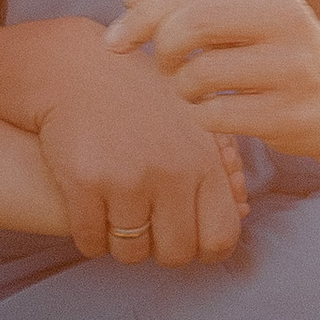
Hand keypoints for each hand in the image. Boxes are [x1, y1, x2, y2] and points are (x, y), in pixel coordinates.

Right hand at [33, 45, 244, 265]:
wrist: (75, 66)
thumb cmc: (139, 95)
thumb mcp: (193, 118)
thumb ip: (222, 164)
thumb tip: (244, 211)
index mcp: (204, 159)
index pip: (221, 237)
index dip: (205, 249)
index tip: (188, 239)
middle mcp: (171, 173)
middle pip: (175, 253)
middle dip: (160, 248)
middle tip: (146, 229)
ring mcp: (126, 179)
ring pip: (130, 252)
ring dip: (122, 243)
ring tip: (117, 218)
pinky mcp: (84, 182)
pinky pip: (90, 241)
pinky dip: (89, 237)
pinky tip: (90, 215)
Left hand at [104, 0, 319, 161]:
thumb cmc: (281, 59)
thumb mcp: (244, 23)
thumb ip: (190, 8)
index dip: (141, 17)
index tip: (113, 43)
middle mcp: (287, 19)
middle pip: (193, 23)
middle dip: (164, 50)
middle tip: (166, 68)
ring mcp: (294, 66)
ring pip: (200, 73)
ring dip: (183, 89)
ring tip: (196, 92)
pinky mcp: (292, 112)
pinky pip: (216, 115)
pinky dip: (202, 118)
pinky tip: (216, 113)